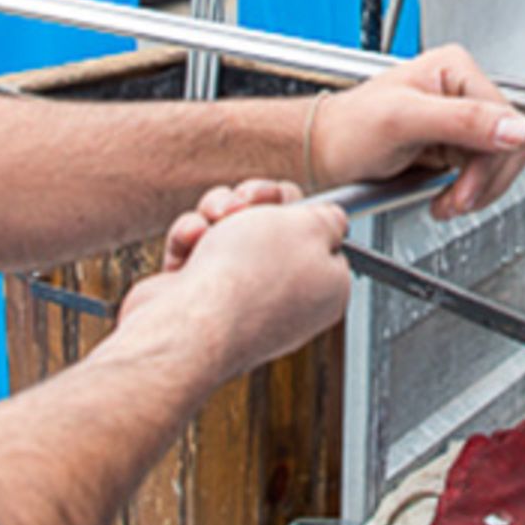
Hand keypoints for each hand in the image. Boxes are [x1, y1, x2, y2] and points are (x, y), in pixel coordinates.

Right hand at [119, 183, 348, 371]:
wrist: (188, 323)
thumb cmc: (251, 275)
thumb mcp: (310, 227)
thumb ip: (329, 219)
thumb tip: (335, 221)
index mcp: (324, 290)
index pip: (323, 241)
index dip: (303, 213)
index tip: (288, 204)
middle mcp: (284, 300)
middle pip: (272, 231)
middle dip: (254, 205)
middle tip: (246, 202)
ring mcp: (237, 303)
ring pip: (229, 234)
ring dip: (218, 215)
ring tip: (212, 220)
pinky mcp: (197, 302)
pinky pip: (197, 254)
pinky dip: (191, 239)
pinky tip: (192, 240)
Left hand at [310, 45, 524, 219]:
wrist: (324, 155)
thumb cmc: (348, 130)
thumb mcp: (404, 121)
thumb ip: (463, 121)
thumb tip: (515, 128)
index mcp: (456, 70)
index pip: (508, 120)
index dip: (492, 162)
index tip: (465, 189)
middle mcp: (462, 91)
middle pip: (508, 144)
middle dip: (483, 182)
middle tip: (456, 201)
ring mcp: (460, 120)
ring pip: (498, 163)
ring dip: (475, 192)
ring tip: (446, 203)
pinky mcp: (453, 146)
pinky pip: (481, 175)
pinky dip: (465, 194)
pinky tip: (442, 198)